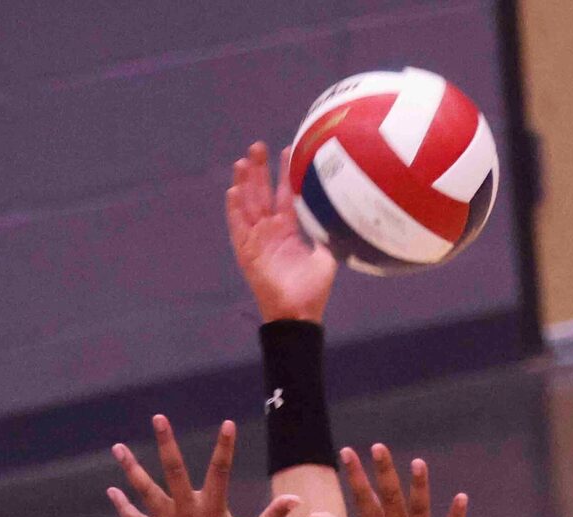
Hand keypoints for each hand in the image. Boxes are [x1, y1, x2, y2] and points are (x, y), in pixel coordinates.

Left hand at [108, 417, 296, 516]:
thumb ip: (274, 516)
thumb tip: (297, 499)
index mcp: (213, 511)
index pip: (221, 471)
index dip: (226, 447)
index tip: (228, 424)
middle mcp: (187, 514)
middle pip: (173, 471)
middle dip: (166, 443)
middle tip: (158, 417)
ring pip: (145, 491)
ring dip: (131, 469)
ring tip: (118, 447)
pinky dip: (123, 507)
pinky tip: (112, 490)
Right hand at [225, 141, 336, 323]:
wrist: (298, 314)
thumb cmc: (313, 292)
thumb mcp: (326, 259)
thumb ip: (327, 237)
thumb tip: (339, 219)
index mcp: (288, 230)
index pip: (284, 195)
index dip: (284, 173)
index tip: (287, 150)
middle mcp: (270, 231)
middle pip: (261, 193)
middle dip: (259, 170)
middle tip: (257, 145)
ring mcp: (257, 240)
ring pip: (247, 205)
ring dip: (244, 184)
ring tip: (242, 161)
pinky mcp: (247, 252)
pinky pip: (237, 227)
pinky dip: (235, 210)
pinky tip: (233, 191)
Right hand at [309, 447, 466, 516]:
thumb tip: (313, 515)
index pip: (363, 500)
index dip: (355, 475)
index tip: (347, 451)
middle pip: (390, 498)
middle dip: (384, 471)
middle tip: (379, 446)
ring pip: (419, 510)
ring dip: (419, 486)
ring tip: (418, 463)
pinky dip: (456, 515)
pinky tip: (462, 497)